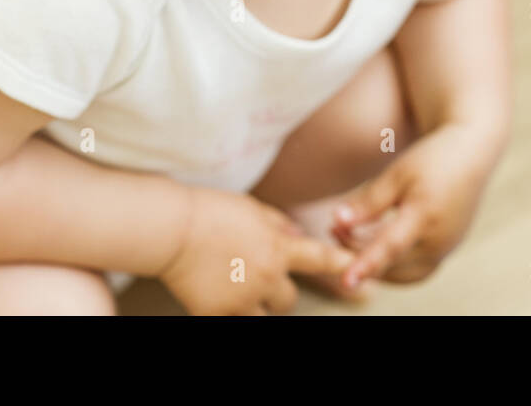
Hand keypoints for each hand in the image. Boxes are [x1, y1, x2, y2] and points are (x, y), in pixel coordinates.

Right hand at [157, 186, 354, 315]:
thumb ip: (278, 225)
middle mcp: (265, 277)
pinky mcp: (217, 314)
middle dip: (278, 292)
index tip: (358, 273)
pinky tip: (216, 297)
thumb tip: (295, 237)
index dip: (342, 266)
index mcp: (277, 247)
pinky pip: (235, 322)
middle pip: (289, 300)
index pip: (319, 260)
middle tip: (258, 278)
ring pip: (266, 318)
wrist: (172, 229)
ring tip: (237, 289)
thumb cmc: (210, 211)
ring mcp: (242, 299)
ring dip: (258, 308)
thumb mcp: (252, 208)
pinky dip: (230, 313)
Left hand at [330, 121, 502, 288]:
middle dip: (359, 252)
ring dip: (375, 263)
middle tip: (335, 229)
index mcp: (426, 214)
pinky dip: (392, 263)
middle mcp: (440, 239)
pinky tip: (373, 243)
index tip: (347, 281)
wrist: (471, 154)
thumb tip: (337, 221)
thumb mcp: (397, 173)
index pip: (391, 247)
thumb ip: (369, 202)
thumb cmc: (432, 159)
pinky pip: (414, 269)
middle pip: (392, 263)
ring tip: (350, 236)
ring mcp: (446, 249)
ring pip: (402, 273)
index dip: (367, 264)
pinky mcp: (447, 251)